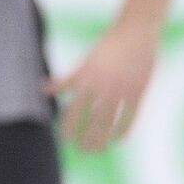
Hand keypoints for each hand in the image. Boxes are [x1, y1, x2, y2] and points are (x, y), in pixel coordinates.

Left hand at [45, 15, 160, 152]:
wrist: (136, 31)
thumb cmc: (108, 46)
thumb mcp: (85, 62)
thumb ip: (67, 80)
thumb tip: (45, 89)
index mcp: (88, 78)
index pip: (73, 110)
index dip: (68, 128)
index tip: (65, 140)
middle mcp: (104, 85)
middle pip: (93, 121)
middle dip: (87, 139)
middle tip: (83, 151)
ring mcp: (123, 88)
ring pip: (111, 122)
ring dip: (103, 139)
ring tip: (99, 150)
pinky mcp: (139, 90)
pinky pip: (130, 117)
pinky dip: (123, 131)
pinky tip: (118, 139)